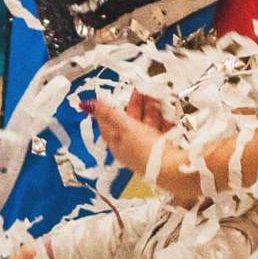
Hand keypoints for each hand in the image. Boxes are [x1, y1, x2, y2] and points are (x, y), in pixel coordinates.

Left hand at [87, 96, 203, 203]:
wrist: (172, 167)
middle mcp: (131, 147)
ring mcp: (147, 147)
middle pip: (129, 122)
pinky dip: (164, 119)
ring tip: (154, 96)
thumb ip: (108, 113)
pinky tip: (167, 112)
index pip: (108, 125)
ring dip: (150, 109)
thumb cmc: (145, 151)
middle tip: (139, 91)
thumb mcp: (124, 127)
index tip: (113, 97)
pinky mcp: (163, 147)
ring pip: (147, 124)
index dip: (109, 110)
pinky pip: (161, 129)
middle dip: (135, 105)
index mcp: (117, 145)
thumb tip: (86, 105)